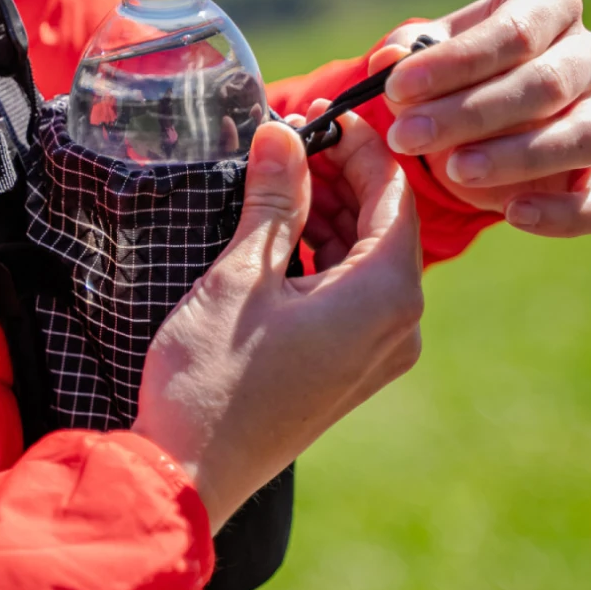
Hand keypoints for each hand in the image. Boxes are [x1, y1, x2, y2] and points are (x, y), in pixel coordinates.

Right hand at [133, 114, 422, 530]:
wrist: (191, 475)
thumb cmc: (211, 379)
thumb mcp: (240, 274)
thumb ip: (273, 199)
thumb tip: (283, 133)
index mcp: (385, 296)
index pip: (394, 193)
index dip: (358, 144)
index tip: (315, 113)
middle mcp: (399, 327)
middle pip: (385, 224)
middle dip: (340, 176)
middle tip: (288, 137)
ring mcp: (377, 354)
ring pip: (366, 258)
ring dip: (328, 213)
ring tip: (277, 178)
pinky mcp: (349, 370)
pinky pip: (352, 294)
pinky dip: (323, 255)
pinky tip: (279, 231)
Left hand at [379, 0, 590, 238]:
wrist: (470, 126)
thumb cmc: (449, 77)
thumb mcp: (424, 60)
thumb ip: (405, 60)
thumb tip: (388, 59)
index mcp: (549, 7)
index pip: (514, 32)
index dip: (455, 62)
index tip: (396, 87)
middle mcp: (587, 56)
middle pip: (547, 83)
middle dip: (471, 114)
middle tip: (408, 136)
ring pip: (585, 137)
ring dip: (517, 157)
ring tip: (455, 170)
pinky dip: (564, 213)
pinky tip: (514, 213)